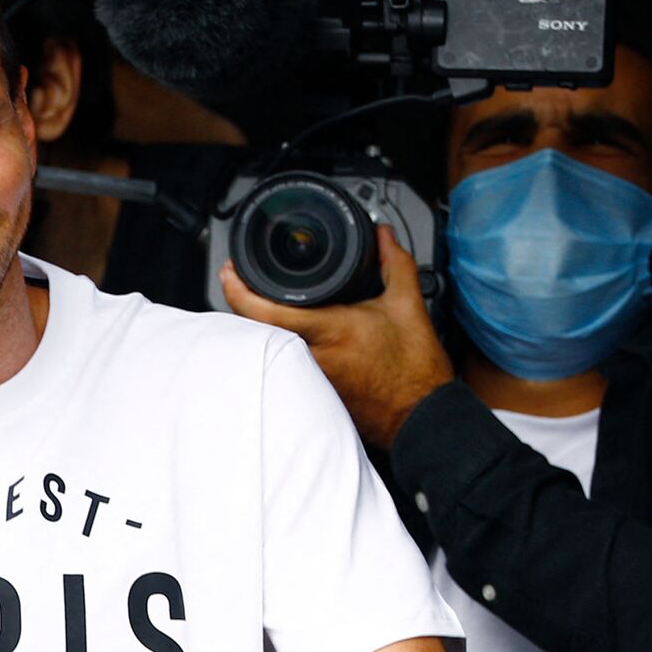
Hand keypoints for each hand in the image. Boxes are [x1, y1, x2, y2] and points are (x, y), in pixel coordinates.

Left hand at [220, 226, 452, 447]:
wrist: (421, 416)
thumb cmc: (415, 370)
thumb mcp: (408, 306)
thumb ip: (394, 263)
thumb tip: (383, 235)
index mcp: (331, 330)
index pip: (265, 311)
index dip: (238, 290)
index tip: (230, 273)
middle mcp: (313, 356)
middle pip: (255, 328)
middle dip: (242, 302)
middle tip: (241, 280)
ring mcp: (307, 378)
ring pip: (265, 347)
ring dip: (257, 324)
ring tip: (258, 303)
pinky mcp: (310, 393)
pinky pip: (280, 364)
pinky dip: (276, 346)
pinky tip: (283, 335)